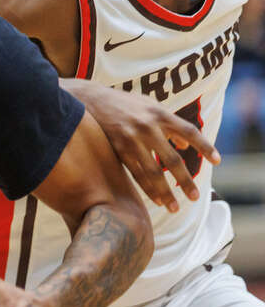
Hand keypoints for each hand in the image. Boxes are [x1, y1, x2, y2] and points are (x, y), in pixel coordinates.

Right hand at [63, 80, 219, 211]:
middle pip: (172, 159)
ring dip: (165, 191)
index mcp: (159, 113)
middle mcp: (147, 126)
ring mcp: (131, 138)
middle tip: (195, 197)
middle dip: (185, 180)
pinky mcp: (117, 148)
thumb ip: (169, 124)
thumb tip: (186, 147)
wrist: (89, 99)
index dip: (204, 146)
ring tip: (174, 207)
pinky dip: (146, 187)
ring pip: (153, 171)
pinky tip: (155, 199)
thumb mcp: (148, 106)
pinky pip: (135, 173)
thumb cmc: (123, 103)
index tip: (218, 161)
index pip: (188, 130)